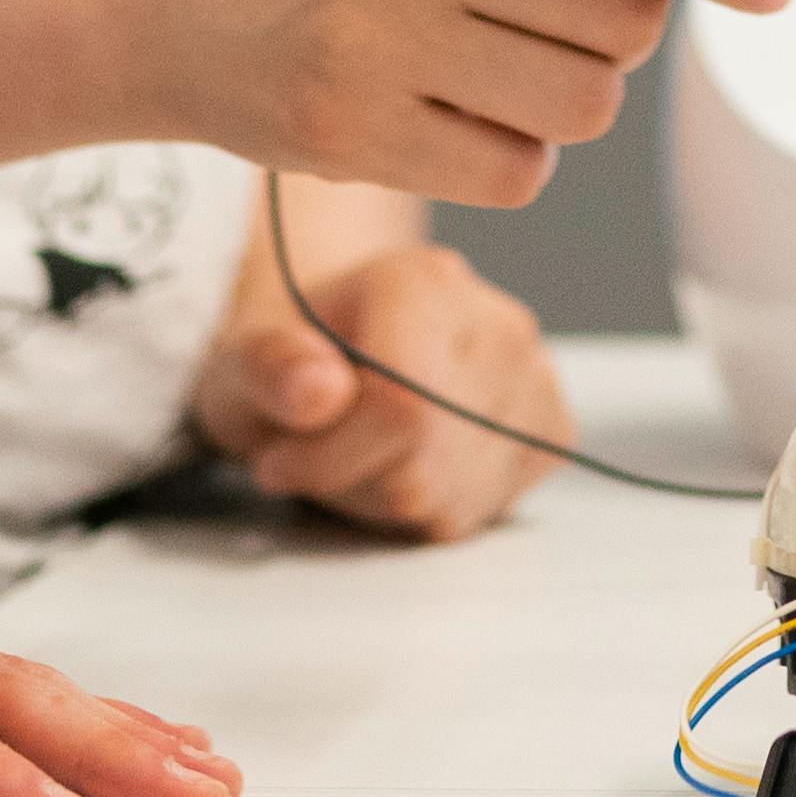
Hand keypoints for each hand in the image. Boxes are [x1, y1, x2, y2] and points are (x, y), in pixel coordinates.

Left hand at [197, 183, 568, 537]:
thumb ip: (268, 368)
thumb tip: (319, 392)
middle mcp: (499, 323)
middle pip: (424, 464)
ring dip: (386, 499)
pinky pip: (481, 513)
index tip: (277, 461)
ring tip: (361, 452)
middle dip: (352, 480)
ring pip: (451, 498)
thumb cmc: (296, 355)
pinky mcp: (551, 431)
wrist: (344, 348)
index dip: (328, 458)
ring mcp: (535, 378)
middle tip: (317, 453)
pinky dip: (430, 508)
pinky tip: (407, 464)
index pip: (400, 410)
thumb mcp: (244, 358)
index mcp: (424, 283)